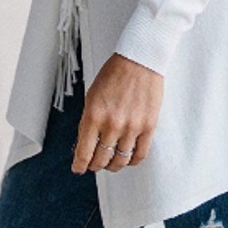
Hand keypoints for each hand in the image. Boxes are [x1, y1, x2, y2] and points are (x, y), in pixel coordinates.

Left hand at [72, 53, 162, 173]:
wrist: (139, 60)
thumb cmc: (114, 73)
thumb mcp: (92, 96)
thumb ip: (88, 121)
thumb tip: (84, 144)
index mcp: (94, 115)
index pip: (83, 153)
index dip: (79, 166)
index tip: (78, 168)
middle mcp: (112, 124)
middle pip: (101, 160)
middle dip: (95, 165)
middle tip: (95, 163)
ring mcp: (132, 127)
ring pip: (120, 161)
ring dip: (113, 165)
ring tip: (111, 162)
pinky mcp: (148, 126)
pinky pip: (140, 155)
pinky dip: (132, 161)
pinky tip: (128, 157)